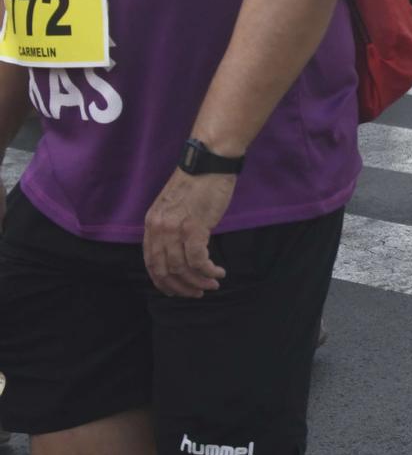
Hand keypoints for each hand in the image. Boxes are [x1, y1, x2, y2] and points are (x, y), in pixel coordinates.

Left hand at [143, 170, 234, 297]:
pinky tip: (219, 272)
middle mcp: (159, 229)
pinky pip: (198, 260)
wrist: (209, 162)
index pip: (150, 263)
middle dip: (181, 287)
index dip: (163, 282)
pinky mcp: (195, 227)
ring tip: (212, 284)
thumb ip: (172, 227)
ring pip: (181, 268)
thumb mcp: (175, 206)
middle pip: (164, 270)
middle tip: (197, 293)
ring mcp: (175, 229)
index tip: (177, 291)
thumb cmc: (198, 182)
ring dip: (198, 281)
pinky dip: (208, 271)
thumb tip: (180, 250)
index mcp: (151, 224)